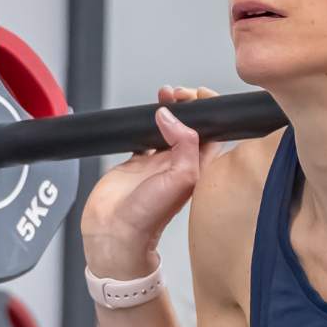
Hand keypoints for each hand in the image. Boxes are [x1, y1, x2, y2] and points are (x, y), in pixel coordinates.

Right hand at [81, 87, 224, 278]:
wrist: (114, 232)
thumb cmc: (149, 217)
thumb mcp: (179, 178)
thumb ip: (184, 144)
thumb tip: (172, 117)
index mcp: (199, 169)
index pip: (212, 133)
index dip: (208, 112)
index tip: (198, 96)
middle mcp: (180, 165)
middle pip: (190, 126)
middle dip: (187, 106)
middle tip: (178, 95)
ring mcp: (158, 163)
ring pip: (167, 128)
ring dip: (167, 111)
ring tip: (163, 97)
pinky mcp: (137, 162)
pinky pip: (144, 136)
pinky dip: (144, 123)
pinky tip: (143, 116)